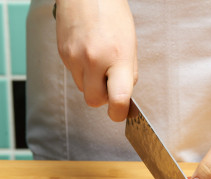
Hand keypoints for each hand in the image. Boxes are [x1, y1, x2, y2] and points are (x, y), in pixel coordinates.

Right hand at [55, 0, 137, 120]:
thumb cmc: (113, 16)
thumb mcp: (131, 46)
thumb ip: (128, 74)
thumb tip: (123, 96)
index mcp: (117, 57)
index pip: (117, 99)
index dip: (119, 113)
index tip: (120, 113)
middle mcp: (93, 59)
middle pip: (94, 101)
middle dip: (103, 99)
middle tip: (109, 84)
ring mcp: (74, 57)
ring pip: (83, 89)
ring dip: (92, 84)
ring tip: (98, 63)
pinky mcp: (62, 54)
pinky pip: (74, 75)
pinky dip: (83, 72)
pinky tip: (88, 54)